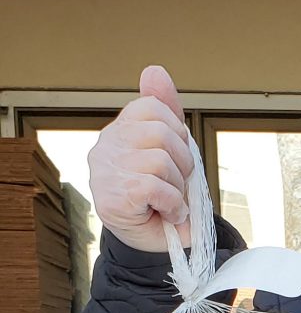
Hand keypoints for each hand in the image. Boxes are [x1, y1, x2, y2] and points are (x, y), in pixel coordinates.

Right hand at [87, 66, 193, 251]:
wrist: (152, 242)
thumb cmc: (162, 197)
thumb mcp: (171, 151)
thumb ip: (166, 112)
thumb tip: (155, 69)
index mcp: (121, 131)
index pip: (153, 107)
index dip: (177, 133)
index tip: (176, 158)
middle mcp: (107, 146)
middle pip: (161, 132)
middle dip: (183, 162)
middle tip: (177, 185)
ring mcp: (105, 172)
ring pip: (161, 160)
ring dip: (178, 187)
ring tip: (171, 201)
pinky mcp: (113, 198)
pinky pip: (156, 187)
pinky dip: (173, 204)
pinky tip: (168, 213)